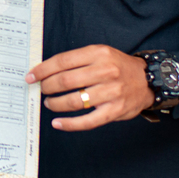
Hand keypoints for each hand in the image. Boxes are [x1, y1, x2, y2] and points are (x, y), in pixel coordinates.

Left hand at [26, 45, 153, 130]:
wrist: (148, 80)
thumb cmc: (118, 66)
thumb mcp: (100, 53)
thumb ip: (76, 60)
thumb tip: (46, 70)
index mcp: (98, 53)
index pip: (62, 61)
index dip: (42, 70)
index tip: (30, 77)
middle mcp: (105, 71)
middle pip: (65, 81)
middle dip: (47, 87)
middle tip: (41, 90)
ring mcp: (111, 92)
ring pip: (74, 101)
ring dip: (56, 104)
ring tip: (50, 103)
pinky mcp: (115, 110)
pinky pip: (87, 120)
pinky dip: (69, 124)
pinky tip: (58, 123)